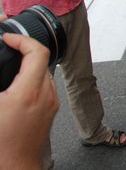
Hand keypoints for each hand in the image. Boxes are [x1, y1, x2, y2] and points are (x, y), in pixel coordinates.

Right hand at [0, 34, 58, 168]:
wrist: (14, 167)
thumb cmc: (1, 145)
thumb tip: (0, 69)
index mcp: (29, 91)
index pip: (37, 52)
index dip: (21, 40)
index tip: (8, 39)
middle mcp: (45, 95)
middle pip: (41, 60)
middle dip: (23, 52)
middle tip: (7, 49)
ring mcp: (50, 103)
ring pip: (44, 74)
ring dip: (28, 67)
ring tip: (10, 66)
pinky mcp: (50, 111)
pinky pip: (44, 87)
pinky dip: (31, 81)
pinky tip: (15, 87)